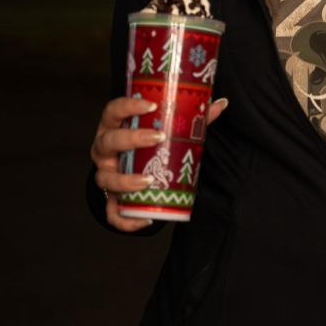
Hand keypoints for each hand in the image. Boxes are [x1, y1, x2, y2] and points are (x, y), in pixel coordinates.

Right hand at [90, 96, 228, 231]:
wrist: (133, 169)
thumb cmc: (147, 143)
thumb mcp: (163, 128)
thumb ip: (189, 118)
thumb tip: (220, 104)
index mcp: (114, 127)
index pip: (112, 111)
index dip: (127, 106)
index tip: (151, 106)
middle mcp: (104, 150)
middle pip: (107, 142)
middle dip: (130, 139)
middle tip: (156, 138)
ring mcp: (106, 175)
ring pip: (105, 179)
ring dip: (124, 181)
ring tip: (147, 180)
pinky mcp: (111, 199)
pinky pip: (112, 214)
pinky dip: (127, 221)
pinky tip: (147, 219)